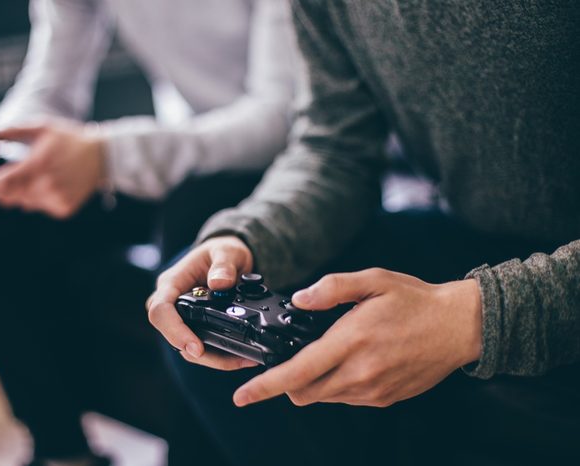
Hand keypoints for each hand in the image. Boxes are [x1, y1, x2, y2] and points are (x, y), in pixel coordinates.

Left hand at [0, 119, 104, 218]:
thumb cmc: (69, 138)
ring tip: (40, 175)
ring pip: (24, 203)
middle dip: (2, 188)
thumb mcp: (40, 127)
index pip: (3, 181)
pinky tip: (52, 184)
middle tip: (16, 172)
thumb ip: (10, 130)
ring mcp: (56, 200)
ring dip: (22, 192)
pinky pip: (40, 207)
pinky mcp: (63, 209)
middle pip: (10, 195)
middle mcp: (46, 186)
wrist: (103, 156)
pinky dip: (39, 198)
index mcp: (37, 165)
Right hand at [147, 236, 258, 369]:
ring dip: (214, 359)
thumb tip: (220, 284)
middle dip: (200, 353)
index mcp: (172, 282)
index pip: (160, 311)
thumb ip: (224, 265)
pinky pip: (201, 347)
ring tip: (244, 360)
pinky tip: (241, 357)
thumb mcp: (226, 251)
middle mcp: (172, 303)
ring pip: (187, 348)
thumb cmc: (222, 251)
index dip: (175, 332)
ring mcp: (181, 318)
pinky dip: (220, 356)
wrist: (229, 257)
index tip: (196, 347)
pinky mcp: (194, 328)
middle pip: (172, 336)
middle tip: (232, 360)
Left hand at [233, 269, 481, 407]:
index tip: (242, 395)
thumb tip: (300, 300)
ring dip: (315, 381)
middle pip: (304, 392)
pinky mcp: (384, 399)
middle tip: (295, 357)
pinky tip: (356, 360)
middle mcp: (360, 373)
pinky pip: (347, 398)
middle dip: (288, 381)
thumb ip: (332, 288)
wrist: (460, 327)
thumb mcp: (373, 280)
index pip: (297, 372)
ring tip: (334, 351)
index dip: (264, 386)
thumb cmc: (415, 300)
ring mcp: (373, 391)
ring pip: (324, 396)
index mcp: (351, 341)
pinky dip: (339, 384)